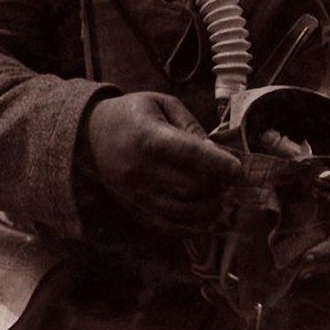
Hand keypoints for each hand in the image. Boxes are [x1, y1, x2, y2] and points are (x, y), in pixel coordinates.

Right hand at [84, 92, 241, 233]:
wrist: (90, 136)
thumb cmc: (132, 114)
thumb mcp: (162, 103)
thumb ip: (190, 125)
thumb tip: (215, 152)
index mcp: (148, 137)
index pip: (188, 154)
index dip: (217, 164)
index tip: (238, 170)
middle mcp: (141, 170)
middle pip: (189, 188)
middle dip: (218, 187)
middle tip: (230, 180)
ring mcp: (137, 194)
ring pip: (182, 212)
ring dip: (210, 209)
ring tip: (222, 197)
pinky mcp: (136, 210)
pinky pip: (169, 227)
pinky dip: (193, 226)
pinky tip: (208, 216)